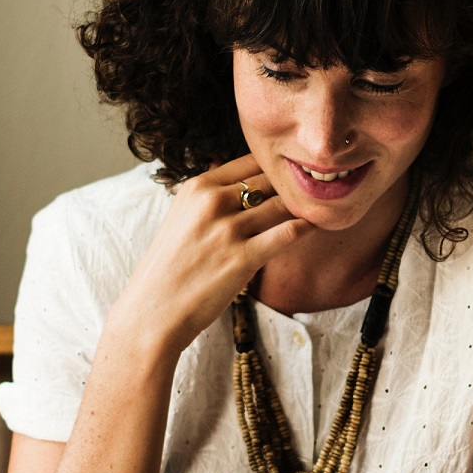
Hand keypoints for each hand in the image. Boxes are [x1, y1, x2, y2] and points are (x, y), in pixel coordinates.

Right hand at [105, 154, 309, 359]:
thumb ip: (210, 197)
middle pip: (269, 179)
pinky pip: (287, 233)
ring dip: (302, 207)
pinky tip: (315, 226)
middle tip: (313, 190)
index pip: (250, 160)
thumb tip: (239, 178)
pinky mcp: (243, 258)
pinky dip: (305, 227)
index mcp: (197, 188)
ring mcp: (228, 230)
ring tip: (319, 208)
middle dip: (292, 185)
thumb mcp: (182, 217)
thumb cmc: (169, 268)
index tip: (290, 175)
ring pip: (282, 204)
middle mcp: (212, 202)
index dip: (274, 167)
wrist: (153, 312)